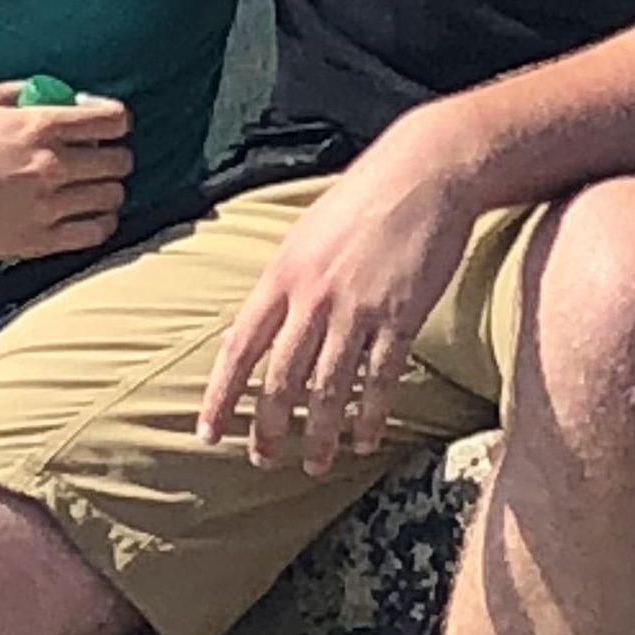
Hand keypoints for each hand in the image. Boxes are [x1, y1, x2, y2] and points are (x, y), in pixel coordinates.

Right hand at [0, 84, 133, 261]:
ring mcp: (48, 206)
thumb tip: (67, 96)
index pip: (114, 120)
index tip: (108, 127)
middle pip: (120, 162)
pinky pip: (96, 233)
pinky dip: (99, 223)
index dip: (116, 122)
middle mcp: (51, 165)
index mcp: (40, 125)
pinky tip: (85, 215)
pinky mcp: (40, 240)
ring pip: (113, 197)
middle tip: (97, 160)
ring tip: (89, 188)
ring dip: (106, 190)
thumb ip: (29, 91)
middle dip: (113, 157)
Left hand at [198, 118, 483, 475]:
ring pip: (328, 389)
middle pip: (280, 379)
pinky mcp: (401, 315)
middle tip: (264, 459)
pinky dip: (370, 415)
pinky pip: (380, 379)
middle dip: (268, 427)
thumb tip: (263, 324)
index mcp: (282, 274)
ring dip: (320, 434)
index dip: (220, 396)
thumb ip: (286, 280)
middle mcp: (313, 296)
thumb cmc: (366, 197)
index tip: (208, 434)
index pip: (238, 348)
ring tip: (317, 464)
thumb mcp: (307, 232)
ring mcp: (357, 307)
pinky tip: (365, 440)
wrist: (426, 171)